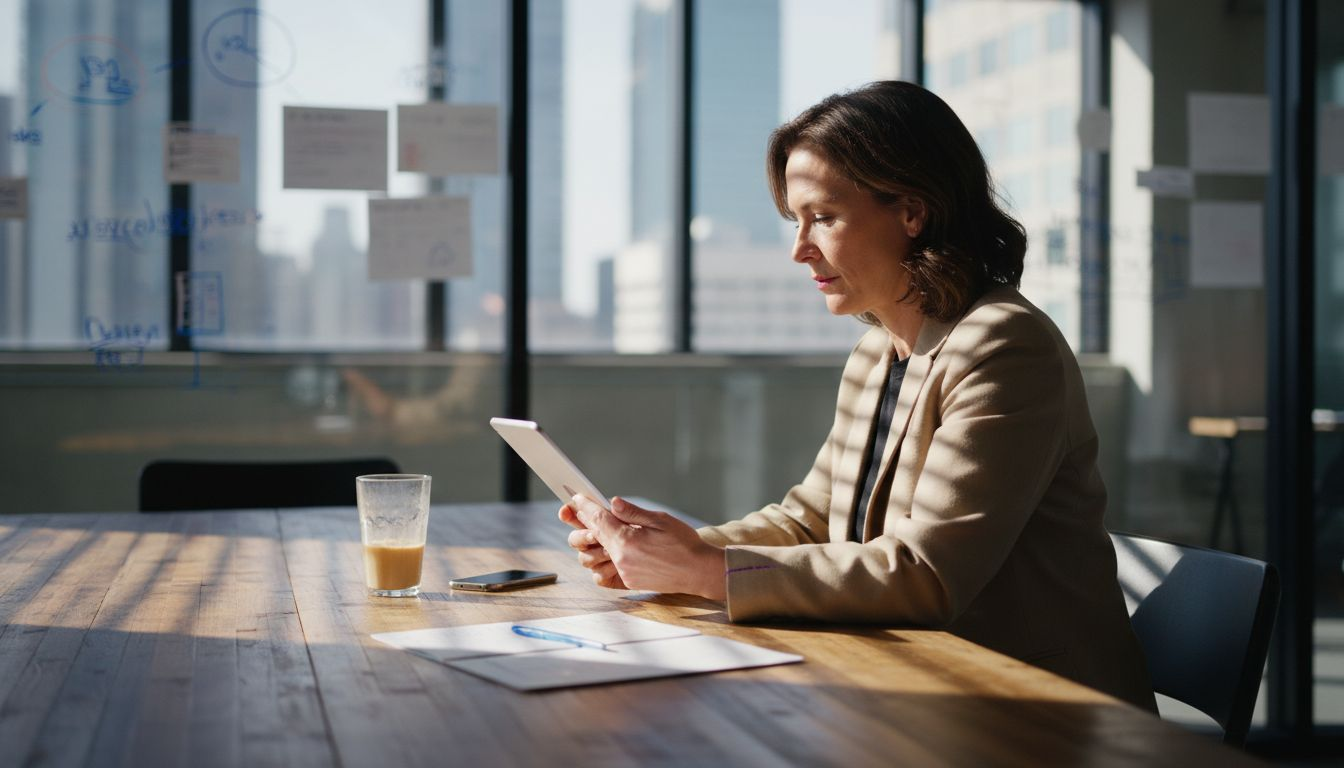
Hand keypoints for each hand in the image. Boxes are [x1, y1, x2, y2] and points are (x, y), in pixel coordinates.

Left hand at [566, 496, 725, 600]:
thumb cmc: (684, 543)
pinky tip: (608, 553)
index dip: (585, 507)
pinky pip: (603, 575)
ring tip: (597, 532)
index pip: (597, 520)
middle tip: (582, 513)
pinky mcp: (628, 583)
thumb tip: (612, 503)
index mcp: (627, 541)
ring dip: (591, 544)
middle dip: (582, 525)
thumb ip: (633, 512)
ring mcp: (623, 573)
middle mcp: (621, 559)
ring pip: (592, 559)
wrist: (699, 571)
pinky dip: (600, 564)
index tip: (577, 499)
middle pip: (588, 540)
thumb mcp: (660, 520)